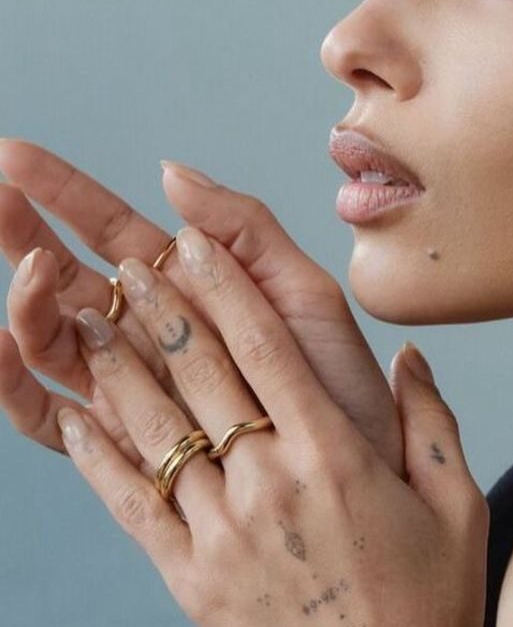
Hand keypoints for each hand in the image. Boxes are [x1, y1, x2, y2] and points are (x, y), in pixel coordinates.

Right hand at [0, 142, 403, 474]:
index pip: (112, 231)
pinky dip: (15, 385)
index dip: (63, 193)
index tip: (14, 156)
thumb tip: (168, 172)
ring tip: (34, 271)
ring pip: (52, 339)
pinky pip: (50, 419)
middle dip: (22, 235)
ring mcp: (132, 389)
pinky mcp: (123, 445)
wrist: (363, 470)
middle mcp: (151, 335)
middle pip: (66, 279)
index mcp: (190, 291)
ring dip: (25, 303)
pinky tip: (2, 349)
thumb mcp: (305, 293)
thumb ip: (245, 231)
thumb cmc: (341, 383)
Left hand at [55, 227, 489, 626]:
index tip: (191, 244)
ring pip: (156, 430)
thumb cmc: (434, 602)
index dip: (223, 287)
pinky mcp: (192, 581)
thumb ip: (430, 419)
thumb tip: (408, 353)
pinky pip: (132, 506)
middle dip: (159, 308)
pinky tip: (78, 417)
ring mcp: (224, 533)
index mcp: (334, 455)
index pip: (264, 347)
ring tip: (87, 318)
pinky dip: (100, 459)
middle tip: (126, 261)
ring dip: (118, 366)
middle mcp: (271, 483)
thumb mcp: (458, 503)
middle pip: (200, 373)